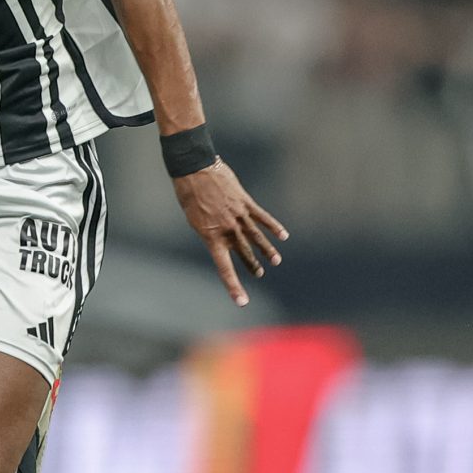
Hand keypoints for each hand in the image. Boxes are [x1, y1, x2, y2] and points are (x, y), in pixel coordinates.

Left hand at [173, 161, 287, 307]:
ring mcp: (238, 216)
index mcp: (211, 237)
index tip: (242, 302)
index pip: (224, 268)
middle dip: (252, 265)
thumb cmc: (189, 195)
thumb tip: (225, 241)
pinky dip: (273, 226)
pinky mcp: (245, 203)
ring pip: (256, 237)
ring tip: (275, 261)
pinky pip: (262, 217)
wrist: (194, 170)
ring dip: (267, 250)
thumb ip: (211, 232)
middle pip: (244, 253)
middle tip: (259, 274)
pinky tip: (283, 235)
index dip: (234, 286)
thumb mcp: (195, 220)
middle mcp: (227, 230)